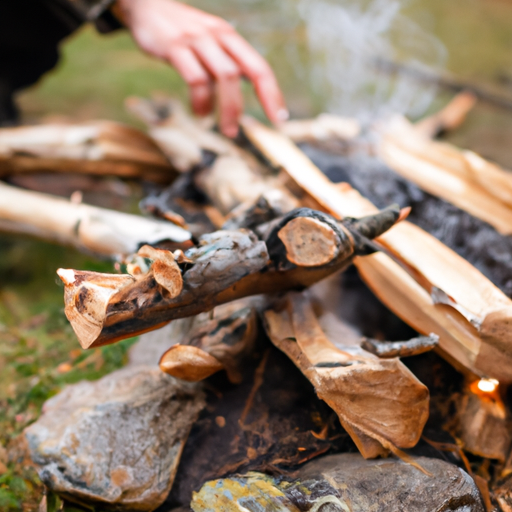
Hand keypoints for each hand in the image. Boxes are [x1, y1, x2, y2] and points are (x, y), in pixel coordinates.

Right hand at [115, 0, 287, 136]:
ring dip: (228, 108)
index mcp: (230, 38)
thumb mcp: (211, 42)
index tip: (279, 119)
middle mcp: (218, 37)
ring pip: (224, 76)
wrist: (146, 5)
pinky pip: (195, 78)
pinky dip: (201, 101)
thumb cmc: (183, 31)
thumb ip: (229, 61)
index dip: (272, 94)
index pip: (259, 67)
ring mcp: (197, 41)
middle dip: (251, 105)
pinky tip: (201, 115)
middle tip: (246, 131)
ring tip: (227, 130)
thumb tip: (252, 84)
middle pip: (245, 72)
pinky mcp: (175, 47)